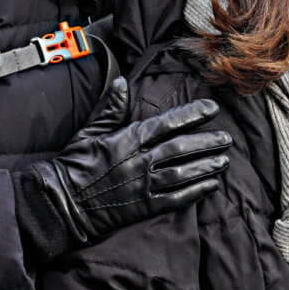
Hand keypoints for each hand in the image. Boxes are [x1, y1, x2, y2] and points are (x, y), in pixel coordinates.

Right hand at [27, 78, 231, 245]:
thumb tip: (121, 82)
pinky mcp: (143, 207)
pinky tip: (211, 185)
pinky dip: (196, 191)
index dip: (192, 114)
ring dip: (206, 165)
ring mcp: (143, 185)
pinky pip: (176, 199)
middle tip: (227, 138)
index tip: (212, 109)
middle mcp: (139, 161)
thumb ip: (110, 108)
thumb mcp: (89, 131)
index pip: (167, 123)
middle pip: (181, 147)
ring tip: (224, 160)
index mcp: (127, 139)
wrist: (61, 203)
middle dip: (207, 141)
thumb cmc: (74, 164)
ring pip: (183, 173)